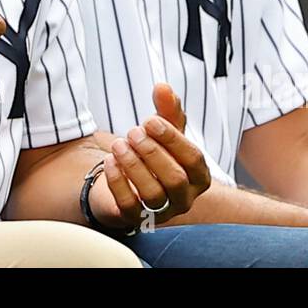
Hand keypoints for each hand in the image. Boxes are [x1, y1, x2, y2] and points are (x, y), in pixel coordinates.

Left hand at [90, 83, 210, 229]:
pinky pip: (130, 208)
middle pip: (175, 179)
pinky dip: (118, 183)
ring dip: (133, 166)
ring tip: (118, 144)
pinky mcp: (136, 220)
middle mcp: (184, 198)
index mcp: (198, 176)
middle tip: (132, 132)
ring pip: (153, 195)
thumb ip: (167, 109)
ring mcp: (162, 212)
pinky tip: (109, 161)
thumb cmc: (154, 154)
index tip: (149, 120)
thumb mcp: (164, 130)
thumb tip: (163, 86)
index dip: (172, 139)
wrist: (127, 180)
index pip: (194, 159)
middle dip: (152, 152)